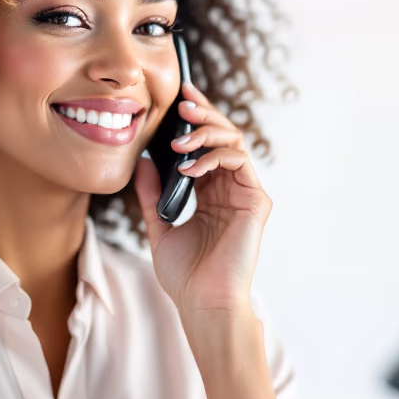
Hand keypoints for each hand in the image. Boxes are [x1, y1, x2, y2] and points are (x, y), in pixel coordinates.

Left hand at [133, 81, 271, 328]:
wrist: (202, 302)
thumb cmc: (184, 274)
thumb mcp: (158, 226)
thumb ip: (151, 193)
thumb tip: (141, 159)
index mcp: (210, 192)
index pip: (205, 145)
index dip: (195, 118)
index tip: (179, 96)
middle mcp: (231, 188)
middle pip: (223, 135)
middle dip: (203, 114)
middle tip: (182, 103)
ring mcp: (246, 193)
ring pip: (234, 142)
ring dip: (206, 132)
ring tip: (179, 141)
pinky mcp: (257, 201)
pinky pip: (239, 162)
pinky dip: (213, 157)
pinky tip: (188, 168)